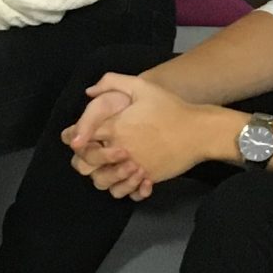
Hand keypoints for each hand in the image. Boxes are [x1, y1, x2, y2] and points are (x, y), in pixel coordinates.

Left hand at [67, 75, 209, 198]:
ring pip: (102, 181)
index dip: (73, 137)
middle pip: (84, 163)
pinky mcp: (146, 177)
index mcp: (114, 126)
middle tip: (88, 154)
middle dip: (81, 160)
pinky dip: (121, 187)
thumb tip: (90, 91)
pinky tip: (125, 177)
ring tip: (105, 167)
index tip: (75, 137)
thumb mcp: (142, 86)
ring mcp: (133, 165)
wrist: (199, 130)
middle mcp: (120, 148)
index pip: (79, 136)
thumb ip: (112, 82)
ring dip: (100, 175)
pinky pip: (124, 190)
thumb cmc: (170, 107)